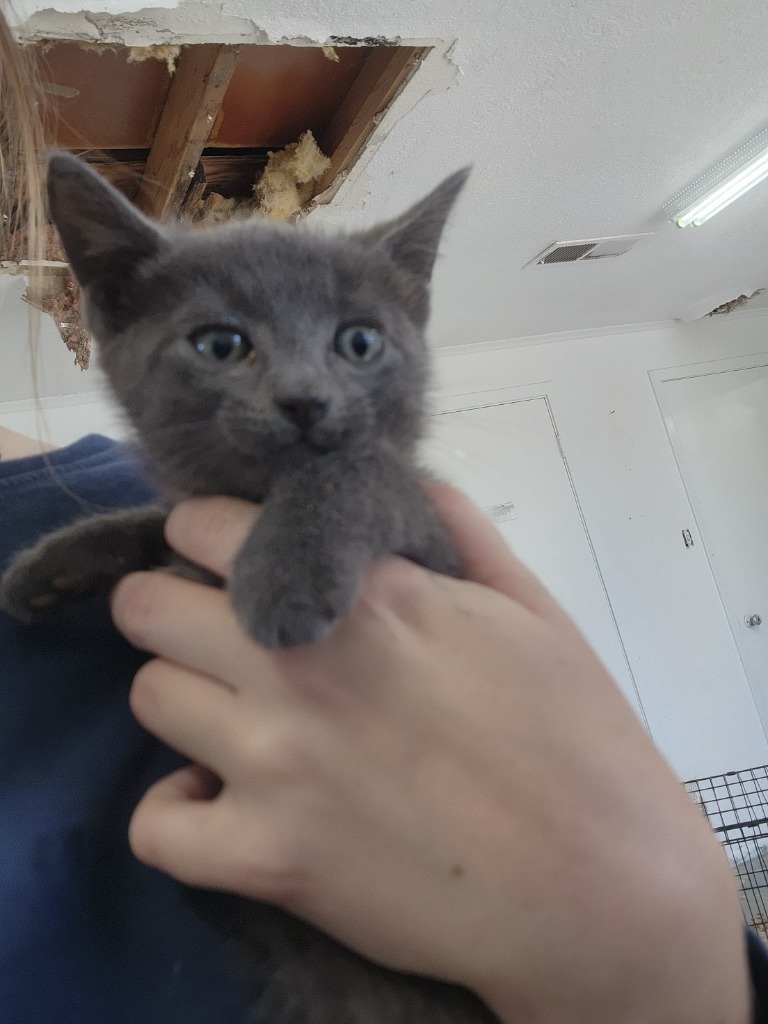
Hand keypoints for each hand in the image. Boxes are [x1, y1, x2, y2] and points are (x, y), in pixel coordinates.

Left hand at [110, 486, 749, 1023]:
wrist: (604, 887)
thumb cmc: (579, 740)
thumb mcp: (533, 609)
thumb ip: (458, 528)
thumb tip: (402, 481)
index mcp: (368, 596)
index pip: (209, 527)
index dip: (209, 536)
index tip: (229, 558)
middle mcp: (300, 664)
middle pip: (148, 605)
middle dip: (173, 605)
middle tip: (218, 630)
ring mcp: (274, 764)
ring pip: (149, 696)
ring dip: (185, 696)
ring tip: (235, 714)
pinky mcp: (268, 859)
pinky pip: (156, 827)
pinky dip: (178, 813)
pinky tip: (221, 802)